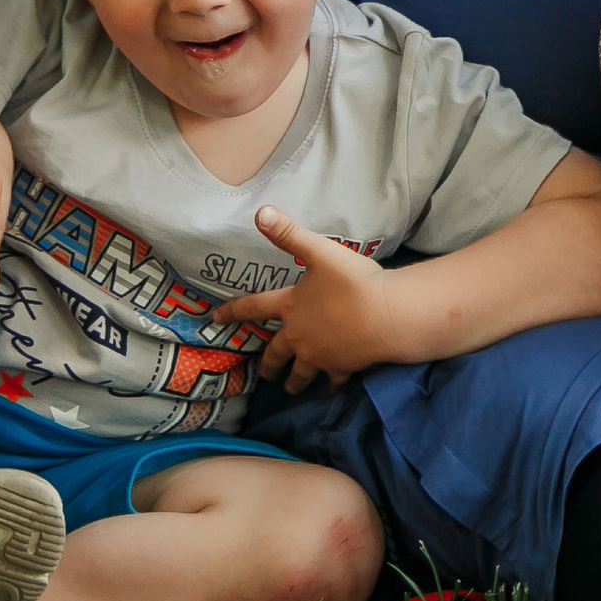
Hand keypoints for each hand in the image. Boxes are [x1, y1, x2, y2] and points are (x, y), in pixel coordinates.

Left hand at [209, 208, 393, 392]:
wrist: (386, 316)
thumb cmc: (353, 282)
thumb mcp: (321, 252)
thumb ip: (290, 233)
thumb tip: (260, 212)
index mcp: (290, 307)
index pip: (254, 308)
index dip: (232, 311)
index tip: (215, 319)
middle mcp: (298, 336)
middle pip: (275, 353)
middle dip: (268, 365)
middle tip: (265, 374)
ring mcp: (319, 355)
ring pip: (300, 374)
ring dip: (294, 381)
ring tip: (291, 388)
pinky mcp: (341, 367)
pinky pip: (333, 380)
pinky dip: (332, 383)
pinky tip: (333, 384)